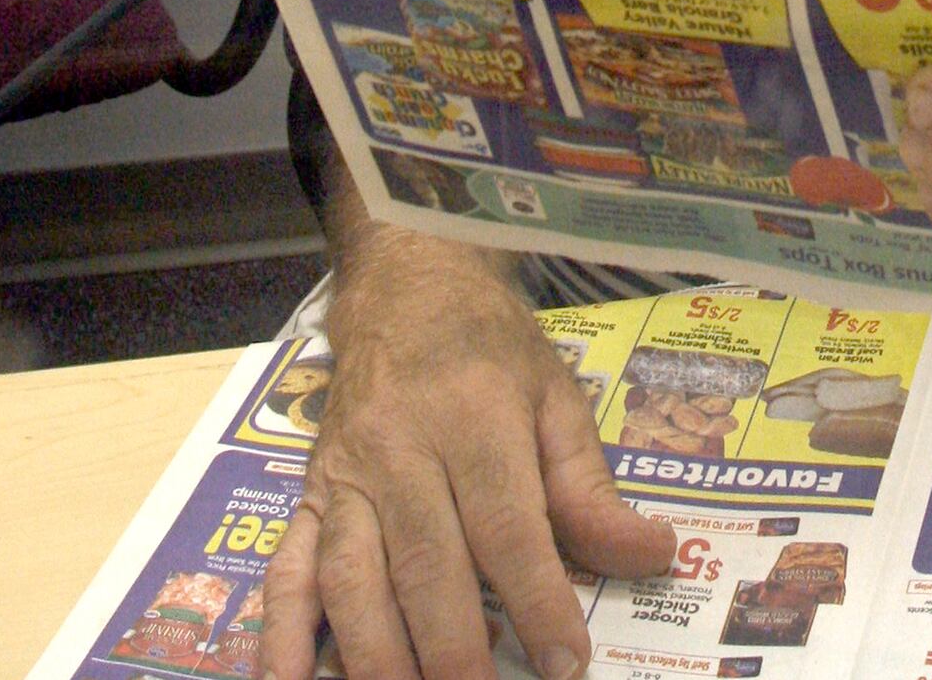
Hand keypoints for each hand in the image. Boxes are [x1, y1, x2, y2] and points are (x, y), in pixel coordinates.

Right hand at [261, 228, 674, 679]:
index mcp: (474, 417)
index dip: (537, 601)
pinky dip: (280, 636)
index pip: (507, 525)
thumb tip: (651, 555)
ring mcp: (343, 477)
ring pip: (351, 578)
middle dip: (454, 650)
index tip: (567, 665)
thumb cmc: (491, 349)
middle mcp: (400, 449)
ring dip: (377, 656)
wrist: (404, 288)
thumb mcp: (556, 397)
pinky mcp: (305, 498)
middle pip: (426, 563)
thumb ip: (591, 487)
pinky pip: (285, 571)